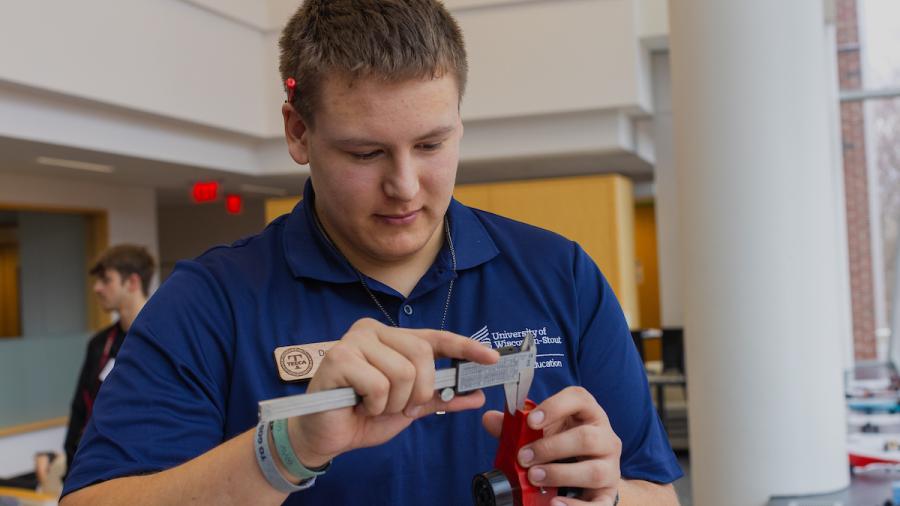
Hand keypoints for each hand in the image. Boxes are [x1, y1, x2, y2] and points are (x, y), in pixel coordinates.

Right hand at [288, 318, 498, 467]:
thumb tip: (475, 394)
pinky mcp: (338, 357)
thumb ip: (439, 397)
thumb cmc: (363, 415)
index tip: (492, 359)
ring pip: (403, 372)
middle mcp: (373, 330)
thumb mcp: (409, 407)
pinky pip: (379, 385)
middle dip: (419, 390)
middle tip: (401, 406)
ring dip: (394, 402)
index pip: (436, 337)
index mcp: (392, 337)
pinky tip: (358, 404)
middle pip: (422, 355)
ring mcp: (354, 340)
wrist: (324, 436)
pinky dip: (375, 405)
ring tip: (373, 405)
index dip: (466, 348)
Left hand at [482, 386, 620, 505]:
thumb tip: (490, 419)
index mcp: (588, 414)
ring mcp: (610, 467)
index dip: (555, 406)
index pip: (579, 399)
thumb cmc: (564, 445)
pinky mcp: (608, 494)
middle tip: (524, 457)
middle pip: (586, 437)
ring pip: (593, 470)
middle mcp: (605, 437)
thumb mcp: (543, 432)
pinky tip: (554, 504)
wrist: (589, 474)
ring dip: (559, 475)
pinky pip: (598, 504)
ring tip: (534, 477)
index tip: (531, 420)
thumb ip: (516, 426)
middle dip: (551, 448)